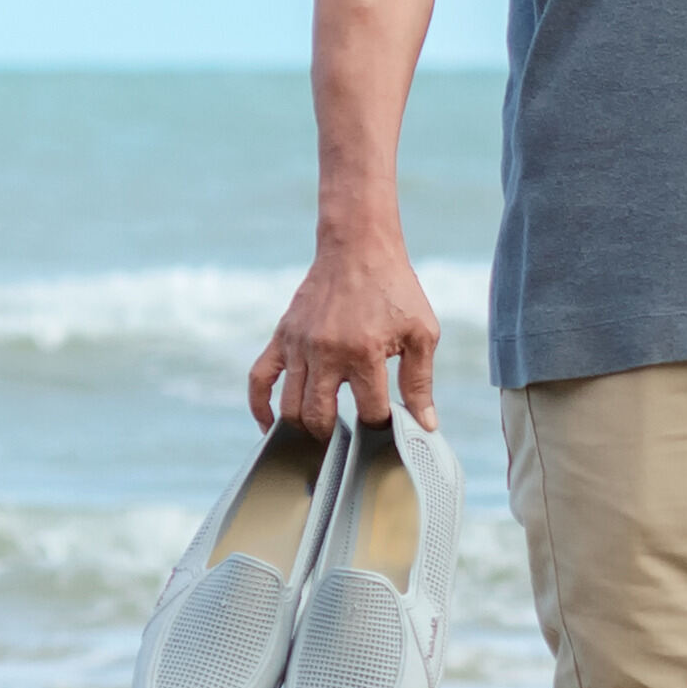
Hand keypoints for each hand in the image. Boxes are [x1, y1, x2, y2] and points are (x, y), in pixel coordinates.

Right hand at [255, 239, 441, 429]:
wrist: (359, 248)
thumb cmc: (395, 289)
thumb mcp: (421, 333)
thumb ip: (420, 381)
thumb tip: (426, 425)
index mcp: (365, 353)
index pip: (369, 411)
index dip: (381, 425)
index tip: (387, 424)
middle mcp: (327, 353)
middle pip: (320, 417)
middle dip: (336, 437)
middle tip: (349, 439)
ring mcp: (299, 346)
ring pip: (290, 406)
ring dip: (305, 428)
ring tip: (321, 437)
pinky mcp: (282, 337)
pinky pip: (260, 379)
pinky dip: (260, 407)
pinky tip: (270, 426)